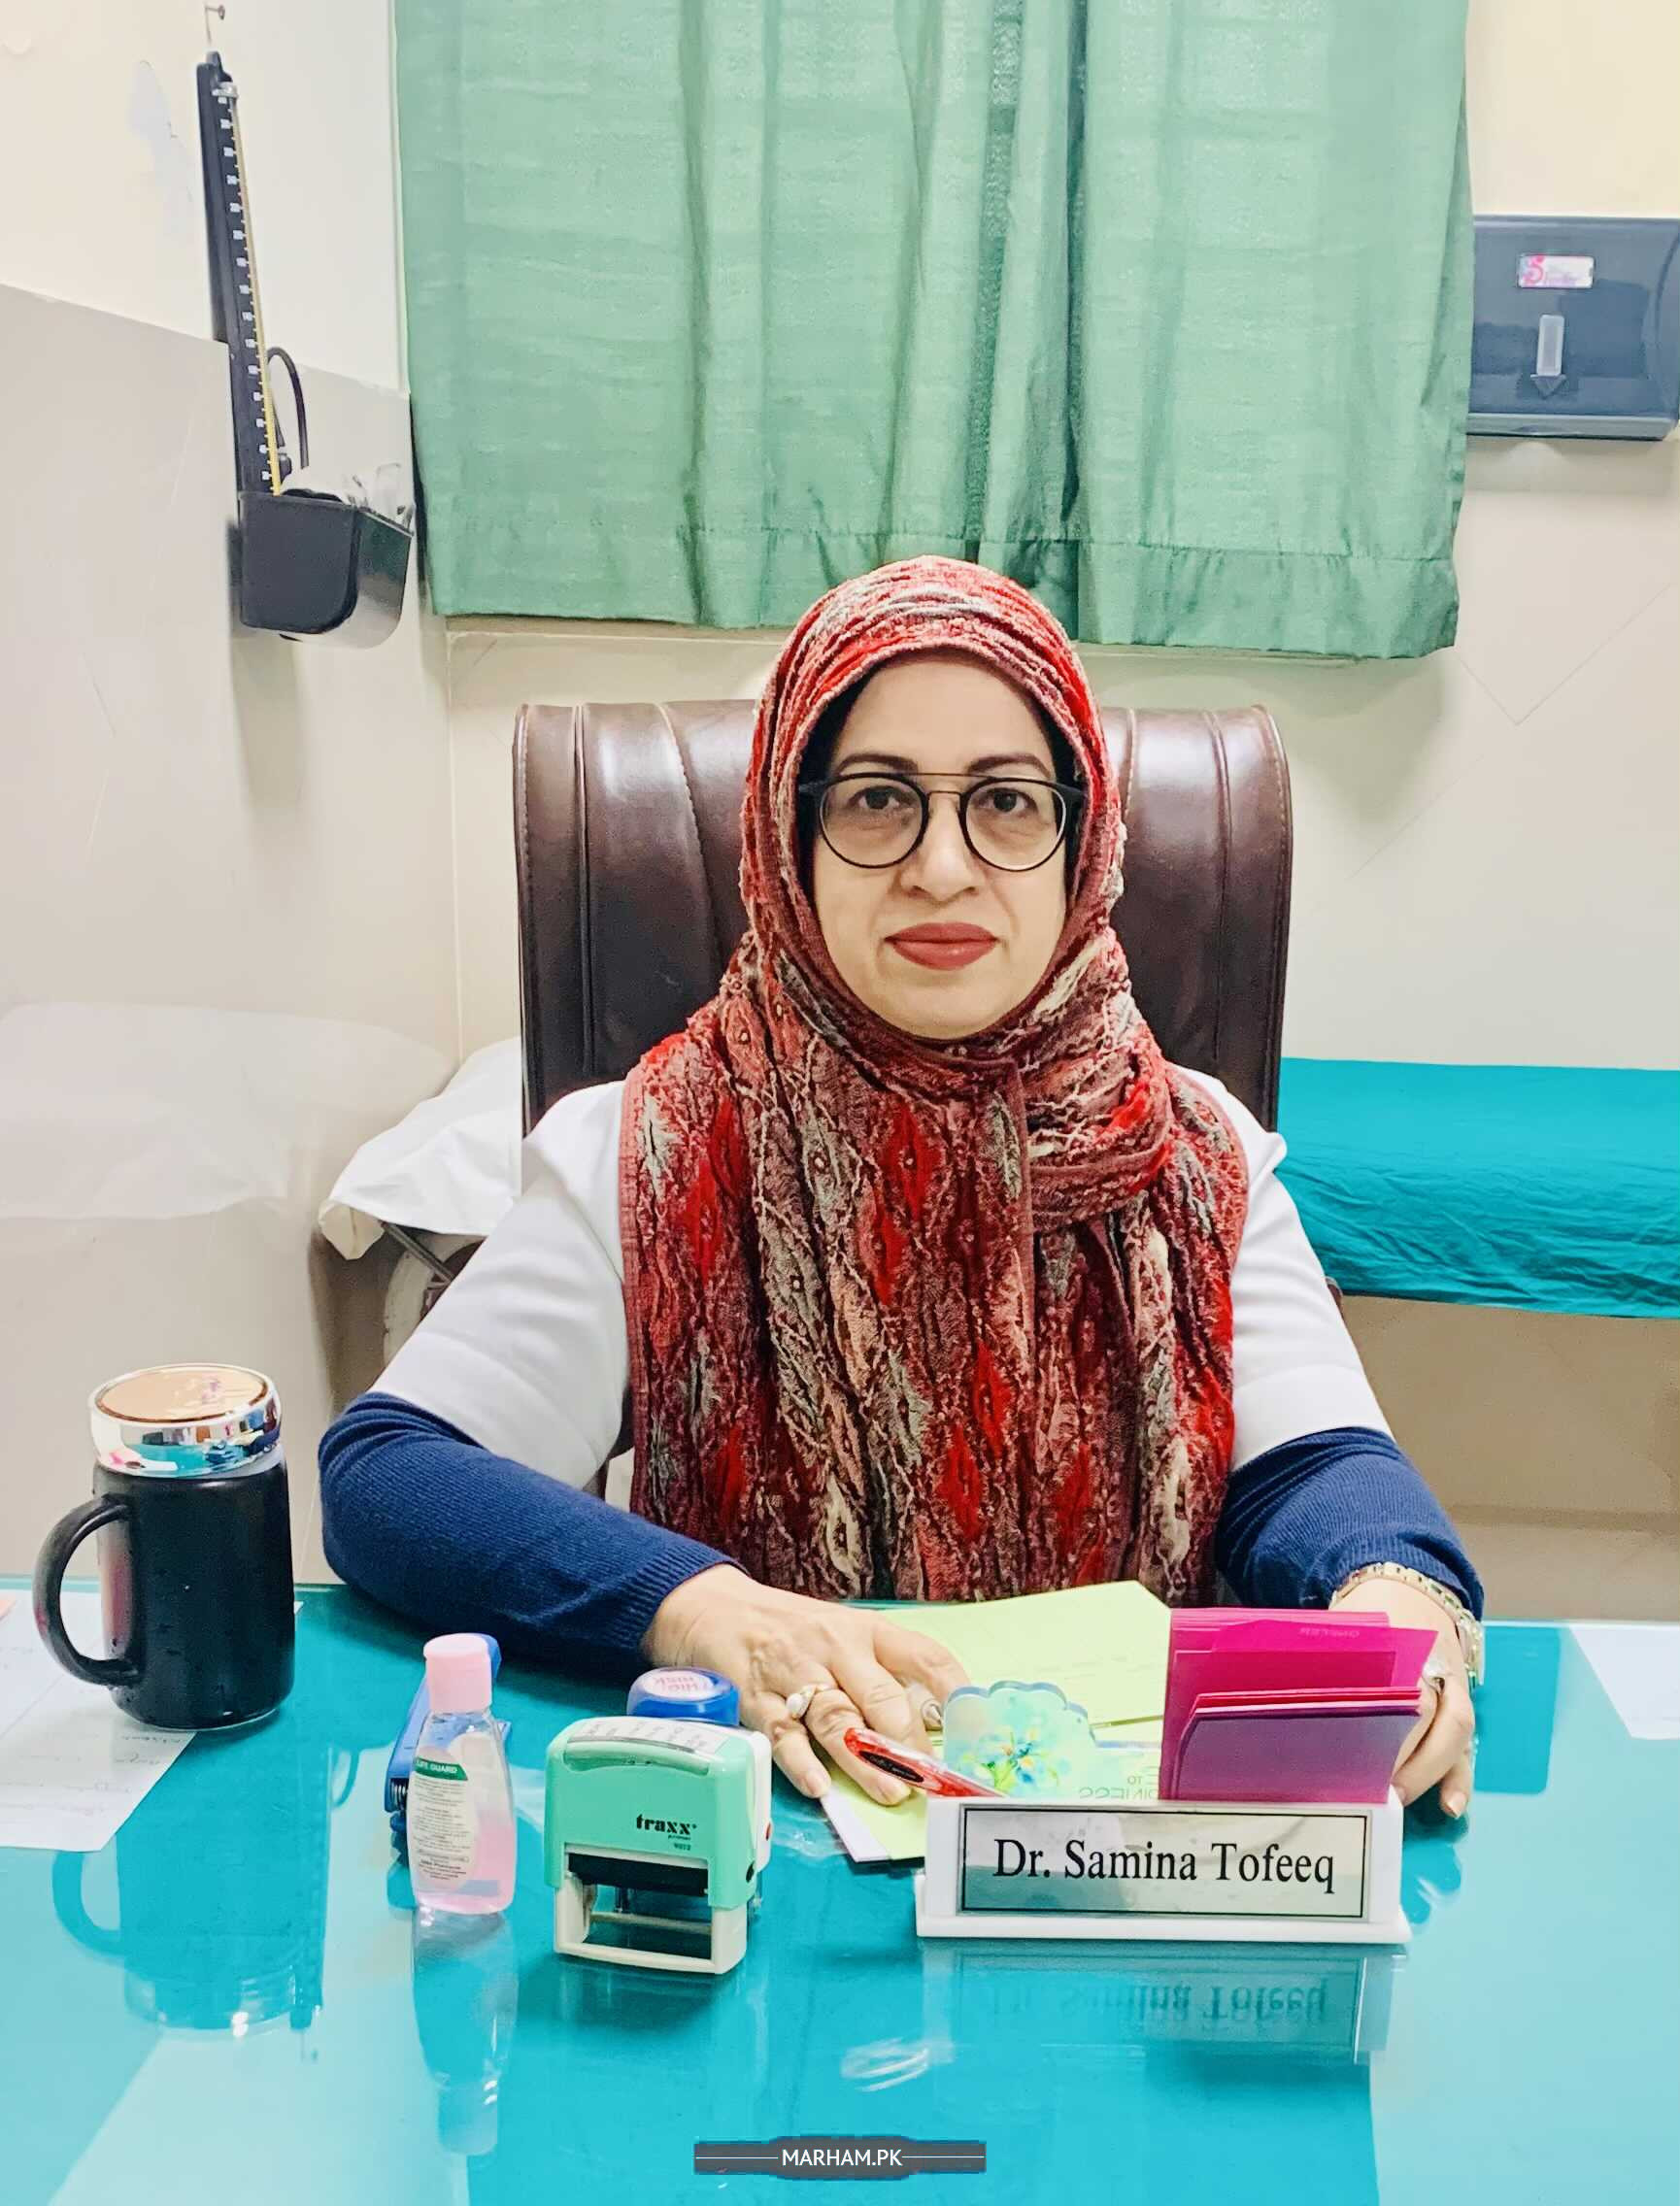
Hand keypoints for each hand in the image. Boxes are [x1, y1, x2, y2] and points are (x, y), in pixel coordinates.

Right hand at [642, 1564, 969, 1805]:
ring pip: (837, 1719)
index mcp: (867, 1631)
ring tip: (891, 1791)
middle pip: (881, 1695)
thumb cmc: (795, 1631)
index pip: (924, 1656)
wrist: (718, 1610)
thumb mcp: (846, 1636)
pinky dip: (802, 1763)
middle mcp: (835, 1647)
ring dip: (865, 1759)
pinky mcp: (757, 1698)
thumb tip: (933, 1728)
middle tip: (930, 1776)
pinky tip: (821, 1785)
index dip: (954, 1691)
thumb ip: (884, 1675)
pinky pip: (784, 1735)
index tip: (976, 1727)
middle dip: (907, 1739)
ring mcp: (795, 1672)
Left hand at [1328, 1577, 1474, 1817]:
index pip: (1393, 1687)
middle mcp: (1431, 1665)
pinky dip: (1460, 1776)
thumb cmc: (1363, 1617)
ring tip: (1403, 1801)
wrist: (1409, 1589)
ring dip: (1433, 1772)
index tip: (1355, 1759)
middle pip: (1426, 1714)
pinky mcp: (1461, 1706)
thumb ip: (1319, 1662)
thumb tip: (1276, 1701)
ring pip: (1454, 1731)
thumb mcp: (1340, 1629)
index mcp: (1398, 1643)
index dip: (1380, 1724)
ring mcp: (1452, 1687)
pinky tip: (1450, 1805)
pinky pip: (1467, 1744)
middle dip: (1404, 1757)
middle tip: (1375, 1790)